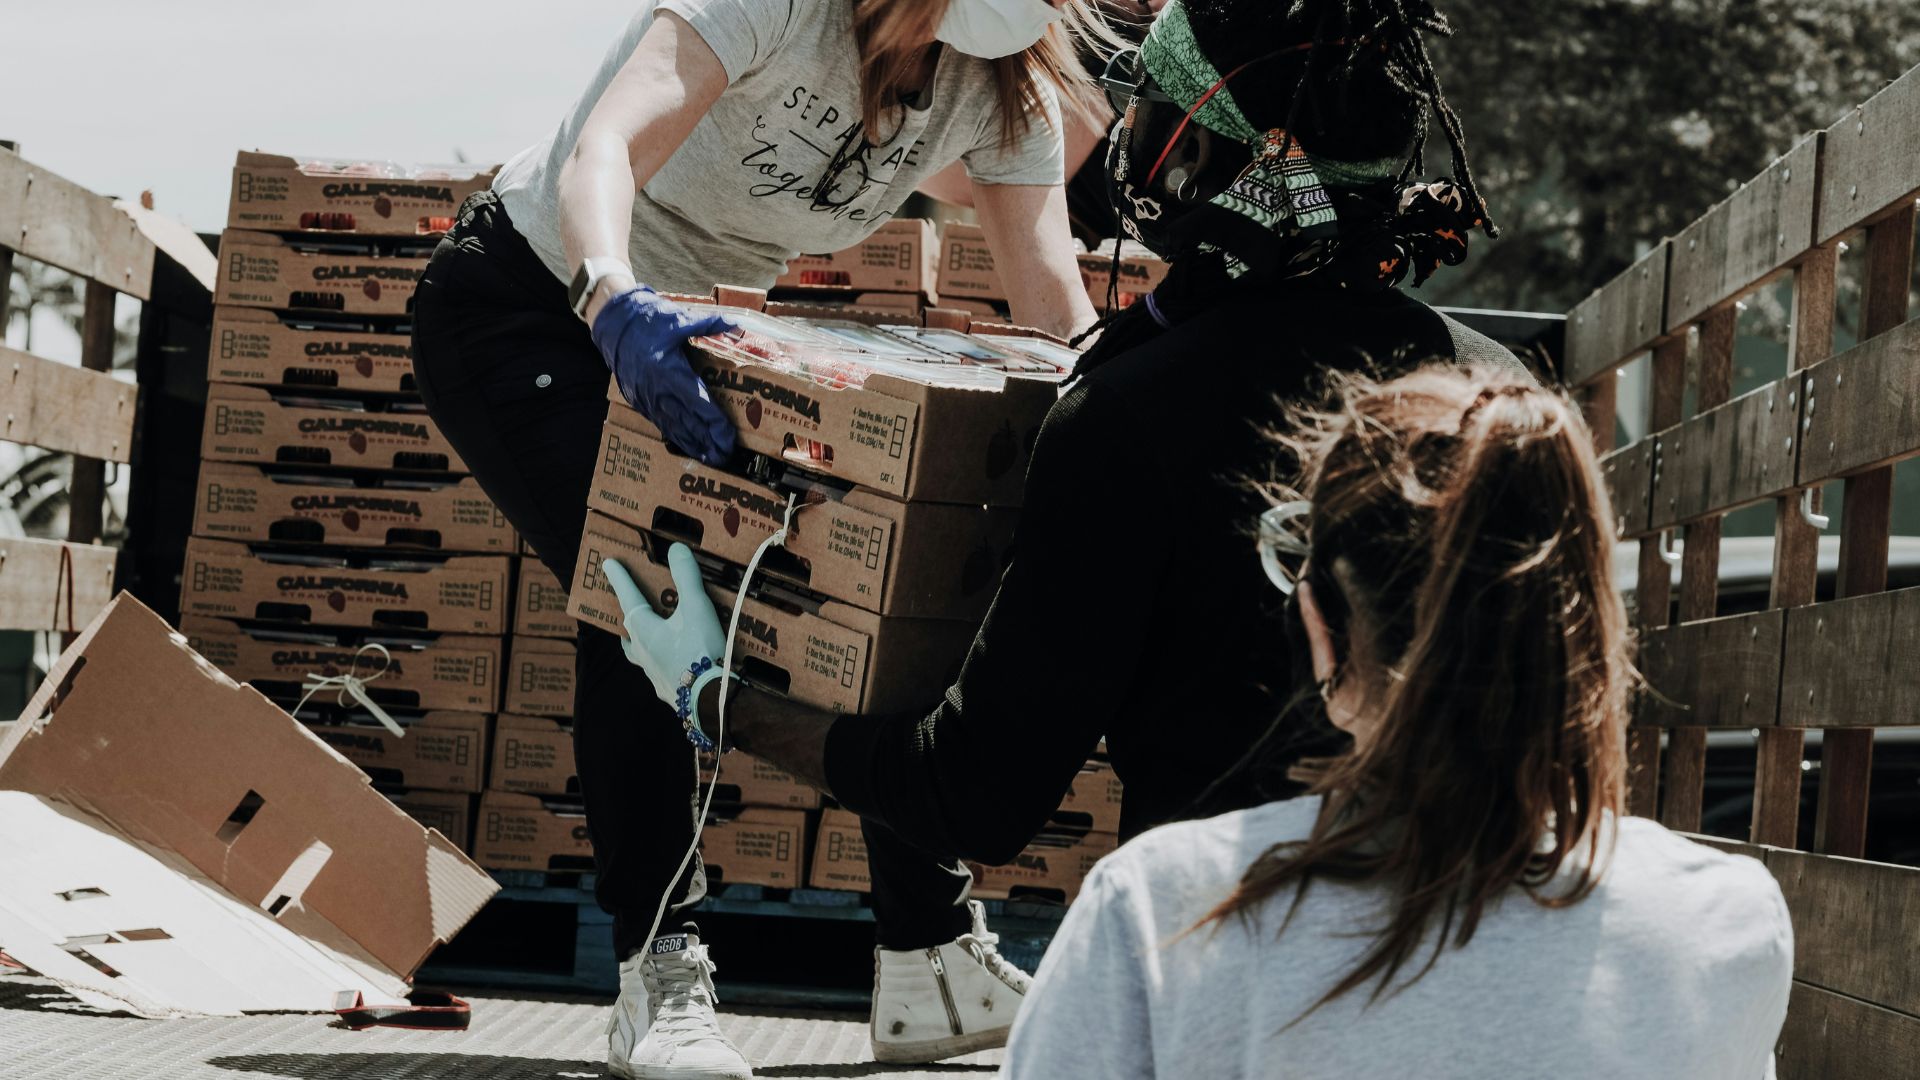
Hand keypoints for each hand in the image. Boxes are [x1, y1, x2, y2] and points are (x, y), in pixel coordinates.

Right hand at [590, 286, 739, 465]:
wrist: (613, 325)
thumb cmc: (647, 321)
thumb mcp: (679, 319)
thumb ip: (709, 324)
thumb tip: (737, 325)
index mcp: (670, 371)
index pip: (699, 403)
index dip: (715, 424)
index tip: (729, 437)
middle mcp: (658, 391)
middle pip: (689, 423)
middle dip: (709, 442)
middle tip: (726, 456)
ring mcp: (647, 399)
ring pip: (674, 428)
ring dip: (694, 445)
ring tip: (711, 459)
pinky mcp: (640, 402)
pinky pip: (661, 424)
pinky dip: (677, 437)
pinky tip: (688, 446)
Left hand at [602, 544, 731, 747]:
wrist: (710, 699)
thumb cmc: (700, 650)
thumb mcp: (697, 607)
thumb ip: (686, 577)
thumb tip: (676, 549)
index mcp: (644, 630)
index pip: (628, 597)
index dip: (620, 578)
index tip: (608, 564)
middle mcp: (642, 652)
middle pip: (629, 630)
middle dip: (629, 615)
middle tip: (631, 605)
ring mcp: (653, 674)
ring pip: (639, 654)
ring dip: (640, 642)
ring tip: (647, 637)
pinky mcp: (667, 690)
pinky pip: (658, 672)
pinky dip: (662, 663)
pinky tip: (673, 664)